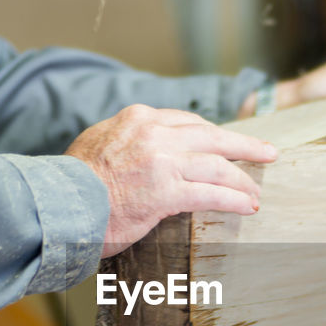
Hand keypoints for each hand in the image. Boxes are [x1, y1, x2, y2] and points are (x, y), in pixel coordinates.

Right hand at [65, 105, 277, 257]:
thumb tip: (142, 155)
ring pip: (217, 165)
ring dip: (242, 179)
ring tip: (256, 191)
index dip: (212, 135)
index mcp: (138, 119)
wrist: (58, 204)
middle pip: (211, 136)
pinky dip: (234, 199)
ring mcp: (163, 162)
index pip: (186, 122)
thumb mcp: (99, 144)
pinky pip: (211, 194)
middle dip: (244, 145)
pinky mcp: (166, 192)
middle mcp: (154, 134)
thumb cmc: (72, 185)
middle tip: (267, 151)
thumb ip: (127, 143)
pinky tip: (247, 206)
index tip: (225, 143)